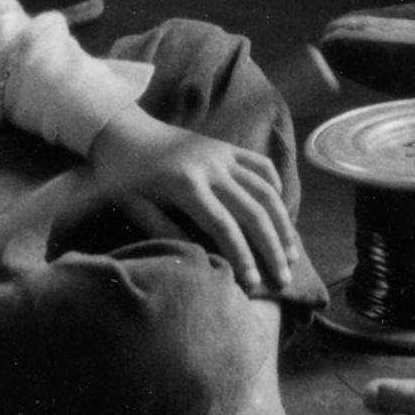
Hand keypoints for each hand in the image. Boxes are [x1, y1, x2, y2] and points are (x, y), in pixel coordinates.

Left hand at [85, 107, 301, 297]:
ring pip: (266, 190)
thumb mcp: (134, 208)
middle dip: (272, 248)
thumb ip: (166, 232)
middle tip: (284, 280)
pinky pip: (260, 165)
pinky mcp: (227, 146)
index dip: (242, 257)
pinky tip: (280, 211)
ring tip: (292, 253)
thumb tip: (201, 258)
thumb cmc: (121, 176)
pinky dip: (274, 188)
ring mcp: (223, 154)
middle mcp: (211, 167)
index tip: (253, 284)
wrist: (122, 129)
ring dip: (283, 223)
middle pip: (254, 211)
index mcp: (186, 184)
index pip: (224, 227)